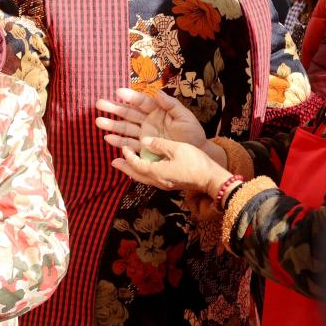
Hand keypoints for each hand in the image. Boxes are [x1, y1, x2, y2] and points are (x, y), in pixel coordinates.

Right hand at [96, 88, 206, 152]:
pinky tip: (108, 138)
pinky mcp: (142, 147)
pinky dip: (118, 141)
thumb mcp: (185, 117)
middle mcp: (147, 121)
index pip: (142, 102)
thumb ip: (172, 105)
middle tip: (99, 103)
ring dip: (112, 125)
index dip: (131, 97)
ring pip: (125, 128)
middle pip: (128, 113)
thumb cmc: (192, 133)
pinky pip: (128, 144)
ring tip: (98, 122)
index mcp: (157, 110)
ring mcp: (143, 134)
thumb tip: (158, 93)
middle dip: (114, 108)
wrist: (195, 153)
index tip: (118, 91)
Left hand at [113, 137, 232, 195]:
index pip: (136, 164)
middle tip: (114, 162)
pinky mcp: (170, 184)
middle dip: (124, 167)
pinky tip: (143, 168)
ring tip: (125, 164)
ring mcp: (164, 184)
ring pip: (142, 178)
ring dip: (132, 170)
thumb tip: (145, 140)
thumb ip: (159, 144)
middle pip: (136, 174)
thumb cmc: (196, 162)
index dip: (128, 155)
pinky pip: (150, 179)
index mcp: (157, 172)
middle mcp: (157, 180)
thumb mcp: (177, 148)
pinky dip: (142, 172)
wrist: (211, 179)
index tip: (123, 147)